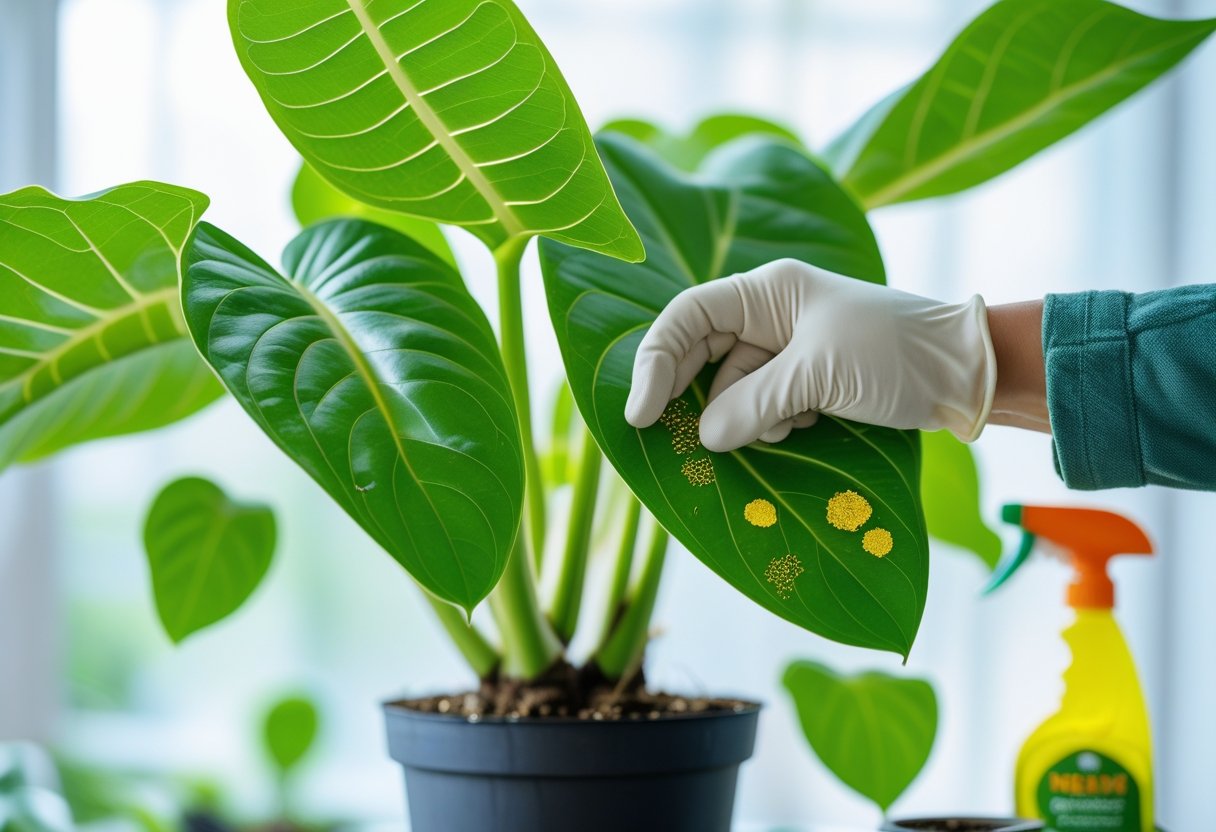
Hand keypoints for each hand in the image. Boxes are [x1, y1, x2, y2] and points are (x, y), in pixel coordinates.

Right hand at [625, 258, 996, 451]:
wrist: (968, 374)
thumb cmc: (897, 354)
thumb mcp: (819, 375)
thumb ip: (754, 404)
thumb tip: (705, 438)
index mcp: (768, 291)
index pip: (687, 317)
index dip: (655, 362)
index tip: (642, 416)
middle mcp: (770, 314)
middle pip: (703, 354)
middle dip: (698, 397)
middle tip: (683, 442)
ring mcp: (789, 348)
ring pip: (733, 389)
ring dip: (749, 416)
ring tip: (791, 425)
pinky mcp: (807, 379)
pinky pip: (764, 406)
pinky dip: (774, 423)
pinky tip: (808, 425)